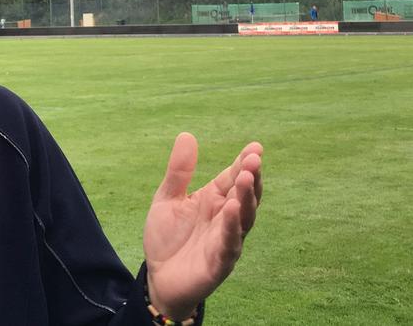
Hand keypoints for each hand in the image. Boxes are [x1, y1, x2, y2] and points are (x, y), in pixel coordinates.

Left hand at [142, 133, 262, 318]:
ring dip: (246, 198)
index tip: (255, 146)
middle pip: (244, 196)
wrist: (157, 277)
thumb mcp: (167, 199)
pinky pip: (229, 244)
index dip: (244, 163)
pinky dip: (232, 227)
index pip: (233, 178)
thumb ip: (179, 172)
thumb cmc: (167, 238)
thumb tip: (187, 135)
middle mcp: (225, 218)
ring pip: (243, 218)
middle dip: (251, 177)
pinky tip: (232, 209)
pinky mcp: (219, 262)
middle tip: (254, 159)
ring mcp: (225, 240)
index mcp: (214, 200)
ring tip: (247, 178)